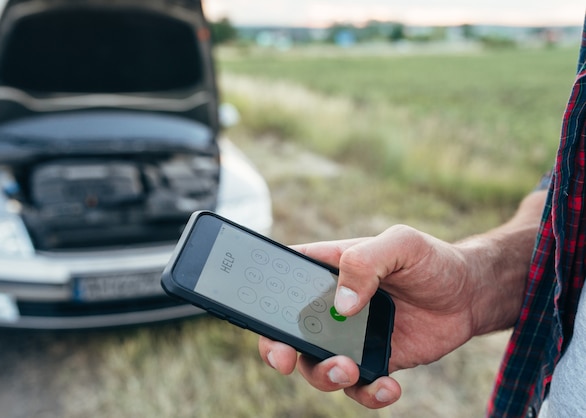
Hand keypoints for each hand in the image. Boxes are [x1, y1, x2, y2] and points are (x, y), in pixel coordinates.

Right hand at [260, 225, 482, 407]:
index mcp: (328, 270)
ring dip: (324, 375)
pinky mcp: (374, 362)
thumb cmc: (431, 260)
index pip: (283, 282)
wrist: (469, 294)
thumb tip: (342, 305)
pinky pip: (359, 388)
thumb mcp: (401, 244)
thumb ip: (366, 262)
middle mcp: (332, 306)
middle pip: (289, 332)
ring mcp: (351, 337)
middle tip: (286, 361)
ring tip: (348, 370)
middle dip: (278, 350)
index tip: (264, 321)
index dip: (263, 301)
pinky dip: (368, 394)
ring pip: (318, 365)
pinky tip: (389, 387)